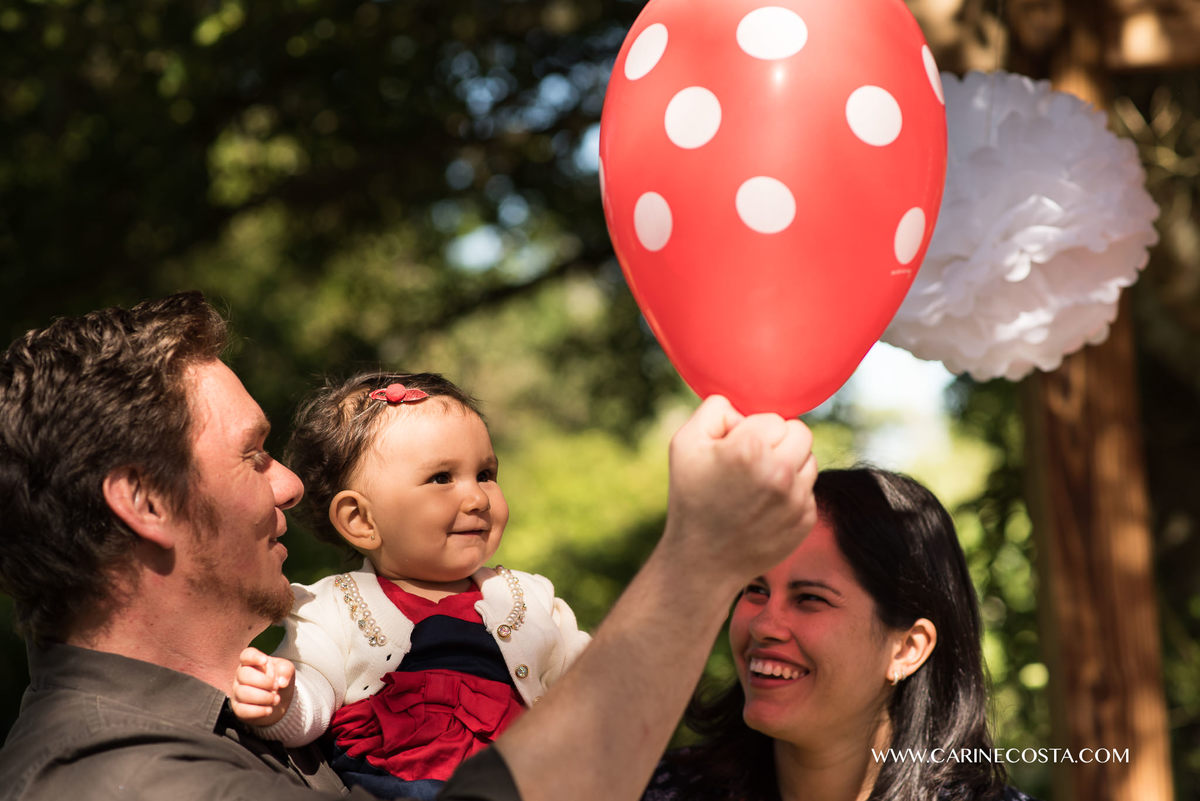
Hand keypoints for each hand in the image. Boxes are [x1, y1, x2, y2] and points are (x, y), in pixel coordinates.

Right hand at [230, 647, 295, 726]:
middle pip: (244, 675)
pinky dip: (258, 711)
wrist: (278, 701)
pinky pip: (242, 710)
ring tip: (276, 699)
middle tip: (276, 686)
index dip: (253, 657)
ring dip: (263, 697)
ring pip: (242, 693)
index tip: (265, 661)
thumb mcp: (286, 670)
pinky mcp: (238, 708)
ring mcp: (238, 692)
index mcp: (252, 662)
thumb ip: (286, 670)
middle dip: (263, 681)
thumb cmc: (279, 680)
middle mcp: (241, 675)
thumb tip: (282, 681)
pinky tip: (269, 710)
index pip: (247, 655)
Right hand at [663, 395, 817, 592]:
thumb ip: (714, 408)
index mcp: (752, 448)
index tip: (733, 451)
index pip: (773, 418)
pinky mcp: (806, 519)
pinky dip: (791, 493)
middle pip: (800, 433)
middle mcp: (780, 472)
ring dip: (789, 465)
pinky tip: (764, 506)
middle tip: (753, 461)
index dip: (751, 430)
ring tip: (758, 484)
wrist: (703, 560)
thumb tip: (743, 406)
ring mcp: (797, 499)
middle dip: (779, 441)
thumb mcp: (684, 443)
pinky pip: (808, 489)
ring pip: (809, 460)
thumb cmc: (690, 497)